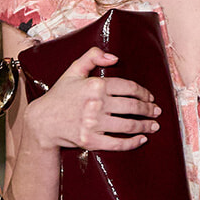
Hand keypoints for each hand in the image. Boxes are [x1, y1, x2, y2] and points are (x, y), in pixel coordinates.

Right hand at [22, 47, 159, 153]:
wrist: (43, 121)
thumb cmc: (60, 95)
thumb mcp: (73, 70)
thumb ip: (92, 56)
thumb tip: (115, 57)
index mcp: (95, 85)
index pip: (128, 87)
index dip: (143, 93)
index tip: (150, 97)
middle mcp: (96, 104)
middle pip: (132, 107)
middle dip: (149, 110)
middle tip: (156, 112)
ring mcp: (93, 124)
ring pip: (128, 125)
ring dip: (145, 125)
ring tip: (154, 125)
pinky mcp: (91, 141)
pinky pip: (118, 143)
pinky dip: (133, 142)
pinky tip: (142, 139)